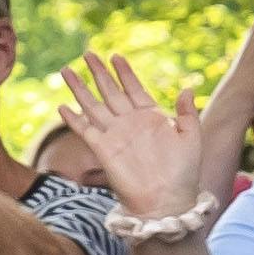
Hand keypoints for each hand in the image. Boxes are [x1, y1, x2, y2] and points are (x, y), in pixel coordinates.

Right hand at [56, 52, 203, 226]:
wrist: (167, 201)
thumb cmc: (183, 173)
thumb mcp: (191, 137)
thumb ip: (187, 113)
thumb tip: (187, 89)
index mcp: (150, 117)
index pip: (134, 87)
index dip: (124, 71)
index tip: (115, 56)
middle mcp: (129, 123)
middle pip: (110, 91)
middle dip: (98, 72)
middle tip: (87, 53)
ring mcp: (115, 135)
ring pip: (93, 105)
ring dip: (80, 88)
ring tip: (67, 70)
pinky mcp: (103, 150)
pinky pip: (85, 130)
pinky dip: (73, 119)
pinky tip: (62, 107)